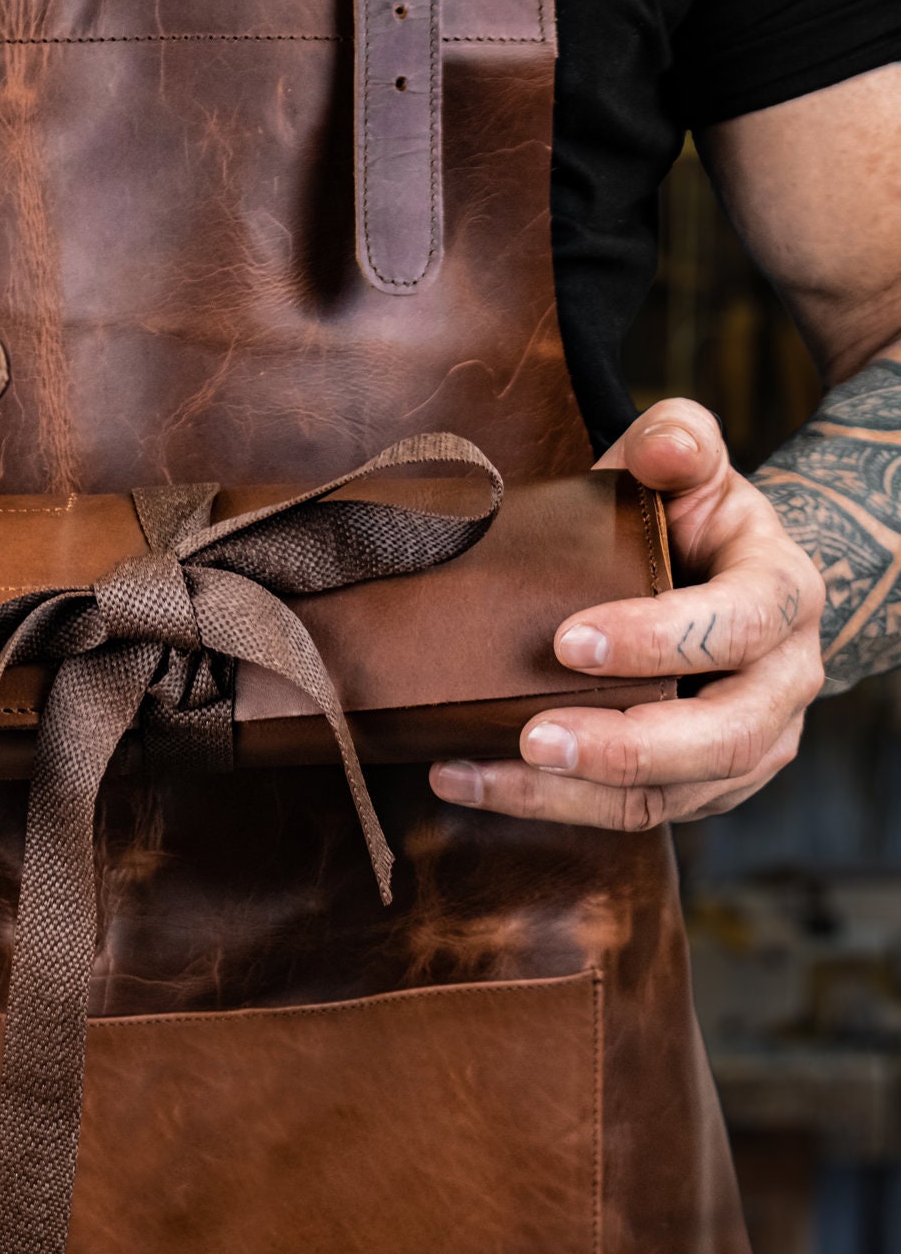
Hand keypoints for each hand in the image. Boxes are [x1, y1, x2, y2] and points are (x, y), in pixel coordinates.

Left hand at [429, 399, 825, 827]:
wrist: (725, 581)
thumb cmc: (692, 522)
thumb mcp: (690, 466)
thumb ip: (678, 440)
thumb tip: (663, 447)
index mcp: (782, 597)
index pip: (736, 627)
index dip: (657, 639)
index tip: (567, 640)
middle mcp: (780, 685)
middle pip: (719, 739)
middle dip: (621, 746)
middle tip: (531, 737)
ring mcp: (745, 748)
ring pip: (665, 796)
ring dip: (565, 794)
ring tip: (474, 772)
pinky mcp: (697, 788)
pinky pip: (629, 813)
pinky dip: (547, 805)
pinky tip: (470, 779)